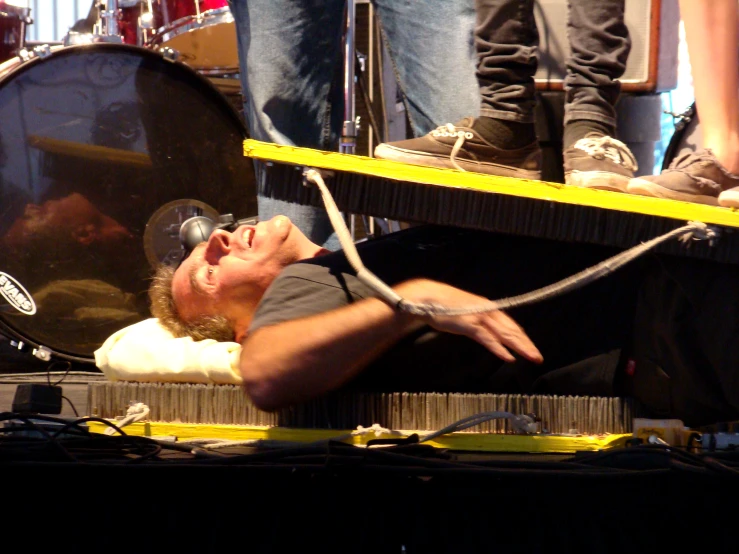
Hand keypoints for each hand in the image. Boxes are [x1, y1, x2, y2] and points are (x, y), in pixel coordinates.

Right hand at [395, 279, 542, 363]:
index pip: (510, 325)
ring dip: (520, 347)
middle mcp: (488, 311)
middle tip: (538, 358)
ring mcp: (479, 317)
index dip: (522, 337)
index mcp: (489, 308)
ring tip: (531, 358)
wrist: (428, 297)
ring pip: (505, 334)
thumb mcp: (467, 312)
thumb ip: (478, 321)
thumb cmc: (445, 305)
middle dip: (527, 344)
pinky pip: (487, 338)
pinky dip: (499, 348)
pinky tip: (508, 357)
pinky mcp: (469, 325)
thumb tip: (486, 330)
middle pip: (512, 330)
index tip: (532, 349)